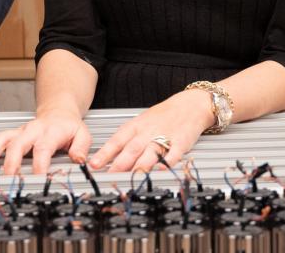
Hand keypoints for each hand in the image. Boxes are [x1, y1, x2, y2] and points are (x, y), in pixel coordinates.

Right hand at [0, 110, 91, 177]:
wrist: (59, 111)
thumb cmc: (69, 127)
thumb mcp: (83, 134)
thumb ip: (81, 148)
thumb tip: (79, 161)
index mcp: (51, 131)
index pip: (43, 148)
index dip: (39, 165)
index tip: (38, 179)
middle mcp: (33, 130)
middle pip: (19, 144)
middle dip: (13, 163)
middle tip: (10, 180)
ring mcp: (21, 132)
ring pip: (5, 139)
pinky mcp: (14, 134)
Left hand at [88, 89, 213, 173]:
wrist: (190, 105)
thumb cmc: (163, 116)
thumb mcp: (141, 123)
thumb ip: (127, 140)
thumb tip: (110, 159)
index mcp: (135, 126)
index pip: (117, 141)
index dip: (105, 154)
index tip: (94, 165)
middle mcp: (148, 132)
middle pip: (131, 150)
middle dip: (119, 165)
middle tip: (110, 178)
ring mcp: (164, 137)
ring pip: (150, 153)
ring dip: (140, 166)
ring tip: (132, 178)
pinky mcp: (181, 143)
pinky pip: (173, 154)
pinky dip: (166, 163)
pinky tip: (160, 170)